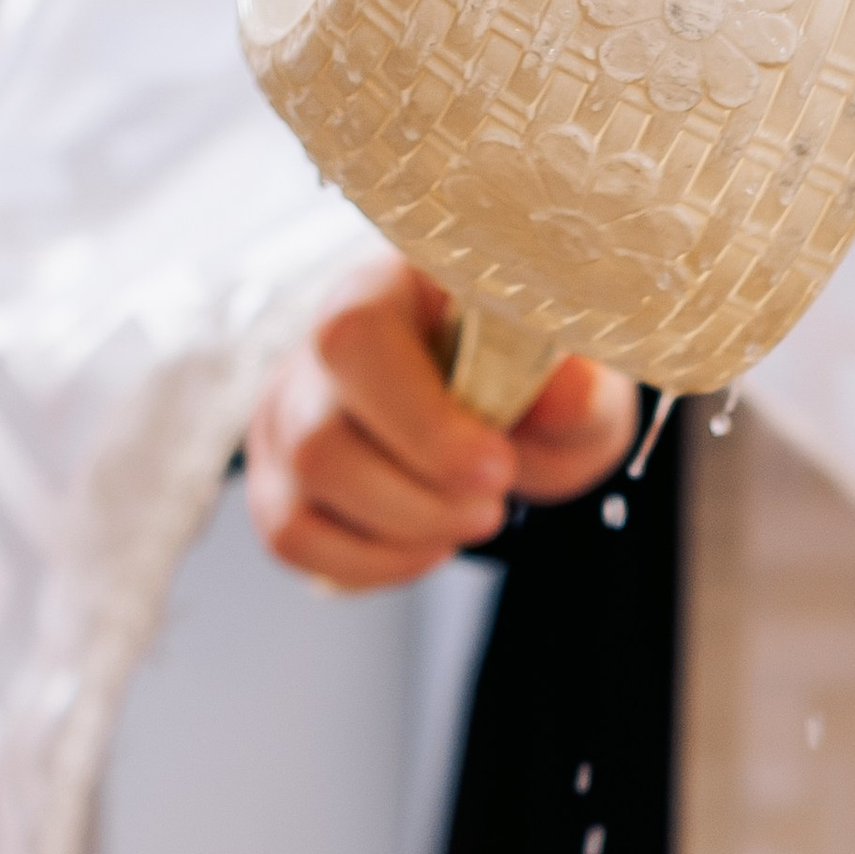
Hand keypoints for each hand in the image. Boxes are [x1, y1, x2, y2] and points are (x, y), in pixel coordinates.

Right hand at [244, 255, 637, 588]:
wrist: (508, 418)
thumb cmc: (531, 387)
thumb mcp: (573, 384)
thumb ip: (575, 389)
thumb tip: (568, 390)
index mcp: (387, 290)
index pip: (355, 339)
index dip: (423, 421)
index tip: (497, 466)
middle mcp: (315, 347)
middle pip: (321, 439)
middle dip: (424, 500)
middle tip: (494, 501)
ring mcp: (287, 416)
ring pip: (305, 495)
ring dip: (404, 532)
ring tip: (469, 517)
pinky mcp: (279, 481)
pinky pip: (295, 539)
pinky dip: (373, 563)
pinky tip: (426, 542)